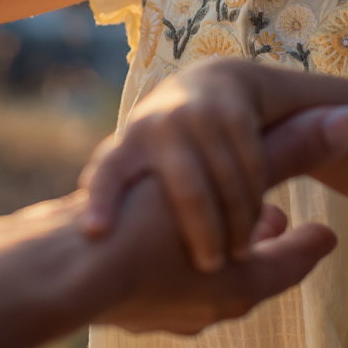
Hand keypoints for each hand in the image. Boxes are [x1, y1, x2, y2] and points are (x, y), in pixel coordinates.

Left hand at [78, 57, 266, 272]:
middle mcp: (160, 124)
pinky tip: (258, 223)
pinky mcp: (235, 113)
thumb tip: (88, 239)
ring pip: (226, 183)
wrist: (218, 80)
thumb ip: (119, 188)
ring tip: (239, 254)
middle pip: (187, 191)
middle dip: (201, 233)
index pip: (109, 172)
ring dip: (237, 224)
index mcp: (130, 143)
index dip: (101, 201)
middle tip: (210, 267)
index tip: (95, 232)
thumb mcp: (139, 153)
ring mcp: (200, 116)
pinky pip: (250, 168)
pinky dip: (255, 201)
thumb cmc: (169, 138)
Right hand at [94, 105, 347, 333]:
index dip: (310, 246)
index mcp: (239, 290)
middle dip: (261, 247)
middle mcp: (204, 311)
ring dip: (215, 248)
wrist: (53, 279)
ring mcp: (160, 316)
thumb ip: (286, 152)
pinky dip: (172, 259)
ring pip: (203, 282)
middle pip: (249, 278)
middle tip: (274, 221)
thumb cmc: (142, 231)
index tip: (327, 233)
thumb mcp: (224, 180)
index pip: (289, 267)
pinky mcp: (123, 307)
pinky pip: (161, 283)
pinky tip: (159, 233)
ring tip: (220, 222)